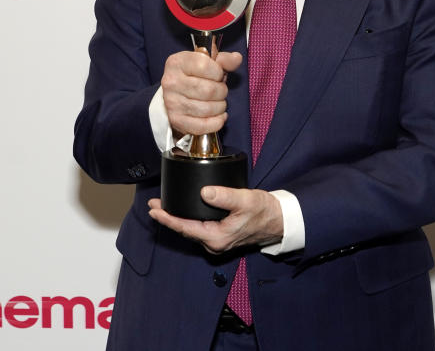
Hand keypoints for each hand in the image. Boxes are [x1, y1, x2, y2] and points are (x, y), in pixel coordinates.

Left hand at [147, 186, 283, 253]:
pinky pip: (198, 228)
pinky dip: (188, 220)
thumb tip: (204, 192)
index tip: (154, 210)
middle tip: (154, 204)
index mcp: (217, 238)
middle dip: (168, 217)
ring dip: (177, 218)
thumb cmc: (265, 211)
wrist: (279, 220)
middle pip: (185, 230)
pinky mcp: (221, 236)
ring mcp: (217, 241)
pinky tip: (184, 211)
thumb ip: (224, 196)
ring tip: (164, 207)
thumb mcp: (245, 200)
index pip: (185, 228)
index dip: (167, 219)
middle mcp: (214, 243)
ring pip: (191, 230)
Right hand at [161, 50, 242, 137]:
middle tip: (220, 91)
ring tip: (218, 102)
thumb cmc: (193, 75)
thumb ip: (223, 60)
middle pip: (209, 90)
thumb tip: (237, 58)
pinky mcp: (177, 120)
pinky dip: (217, 122)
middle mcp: (171, 82)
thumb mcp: (206, 62)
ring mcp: (172, 102)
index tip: (217, 75)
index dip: (218, 72)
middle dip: (222, 92)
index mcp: (177, 62)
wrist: (176, 94)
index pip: (205, 66)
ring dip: (220, 107)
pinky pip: (203, 125)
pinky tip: (219, 116)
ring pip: (208, 109)